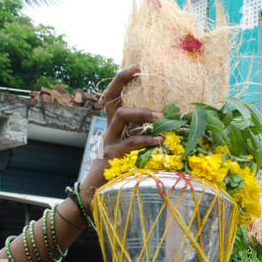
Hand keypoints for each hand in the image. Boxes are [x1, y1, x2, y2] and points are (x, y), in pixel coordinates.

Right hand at [81, 66, 163, 201]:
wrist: (95, 195)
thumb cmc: (118, 173)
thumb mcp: (131, 151)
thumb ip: (141, 137)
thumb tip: (166, 129)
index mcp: (113, 126)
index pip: (114, 96)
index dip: (122, 79)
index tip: (137, 66)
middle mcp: (108, 129)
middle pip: (111, 98)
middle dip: (122, 80)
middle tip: (140, 70)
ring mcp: (109, 141)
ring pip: (122, 115)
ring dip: (142, 112)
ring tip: (162, 116)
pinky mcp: (113, 155)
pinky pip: (131, 142)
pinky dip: (148, 139)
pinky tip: (161, 140)